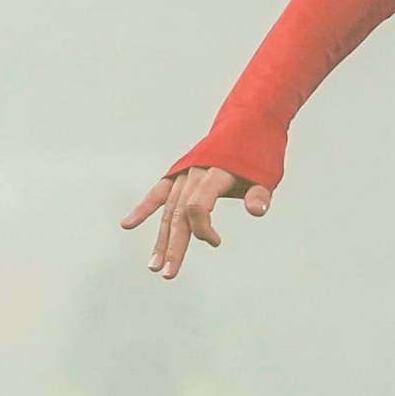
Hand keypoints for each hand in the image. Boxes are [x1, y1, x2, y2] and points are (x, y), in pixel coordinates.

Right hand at [121, 165, 270, 278]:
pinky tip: (128, 224)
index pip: (197, 206)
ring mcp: (184, 172)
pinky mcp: (179, 173)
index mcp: (215, 173)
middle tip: (168, 273)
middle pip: (179, 214)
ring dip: (161, 238)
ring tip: (154, 265)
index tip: (216, 242)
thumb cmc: (260, 151)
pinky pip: (159, 193)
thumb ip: (259, 194)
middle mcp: (195, 173)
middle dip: (173, 245)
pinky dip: (144, 208)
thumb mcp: (267, 173)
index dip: (203, 228)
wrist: (249, 122)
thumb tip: (257, 211)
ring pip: (168, 209)